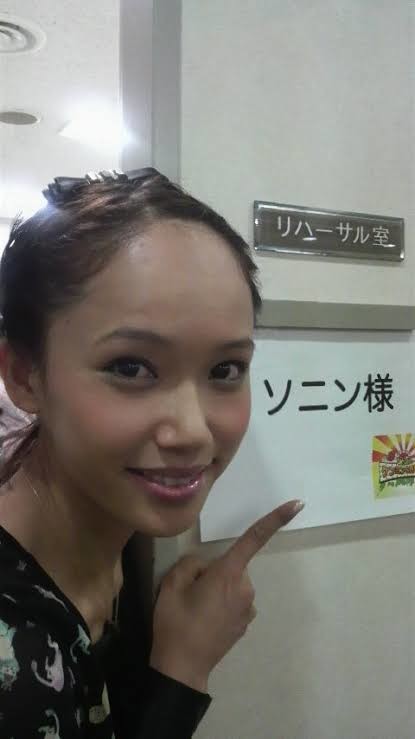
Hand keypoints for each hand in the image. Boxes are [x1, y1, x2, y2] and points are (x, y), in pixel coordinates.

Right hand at [150, 499, 303, 691]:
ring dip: (217, 590)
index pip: (253, 539)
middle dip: (214, 572)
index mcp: (228, 573)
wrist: (181, 668)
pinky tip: (204, 621)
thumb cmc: (175, 622)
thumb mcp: (171, 584)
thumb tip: (205, 567)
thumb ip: (190, 564)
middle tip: (189, 593)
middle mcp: (245, 588)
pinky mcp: (245, 623)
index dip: (275, 519)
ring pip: (232, 584)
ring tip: (194, 610)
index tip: (297, 504)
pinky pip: (233, 601)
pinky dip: (221, 605)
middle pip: (232, 566)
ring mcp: (248, 608)